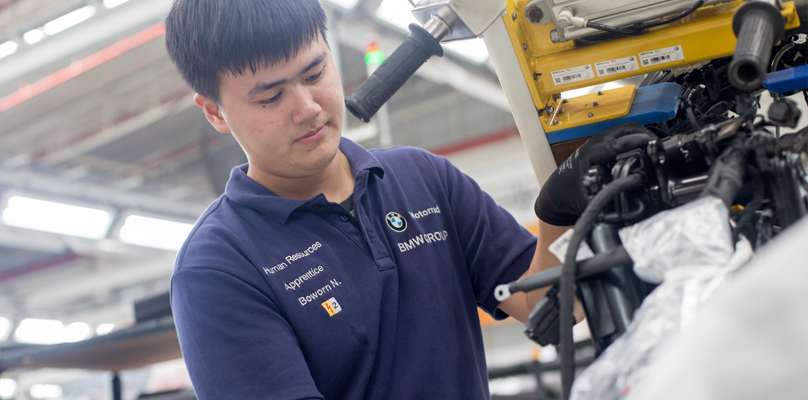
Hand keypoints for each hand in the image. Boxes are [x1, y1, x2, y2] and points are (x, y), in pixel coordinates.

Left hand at [534, 122, 654, 225]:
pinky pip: (622, 136)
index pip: (618, 143)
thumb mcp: (589, 198)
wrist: (556, 191)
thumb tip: (628, 197)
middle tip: (659, 146)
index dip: (637, 142)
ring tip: (655, 147)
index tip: (653, 143)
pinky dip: (635, 139)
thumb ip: (607, 195)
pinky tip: (644, 149)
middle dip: (645, 135)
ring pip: (625, 131)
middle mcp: (596, 144)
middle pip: (626, 130)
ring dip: (641, 136)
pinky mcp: (602, 145)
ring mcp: (599, 142)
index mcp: (592, 154)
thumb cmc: (570, 194)